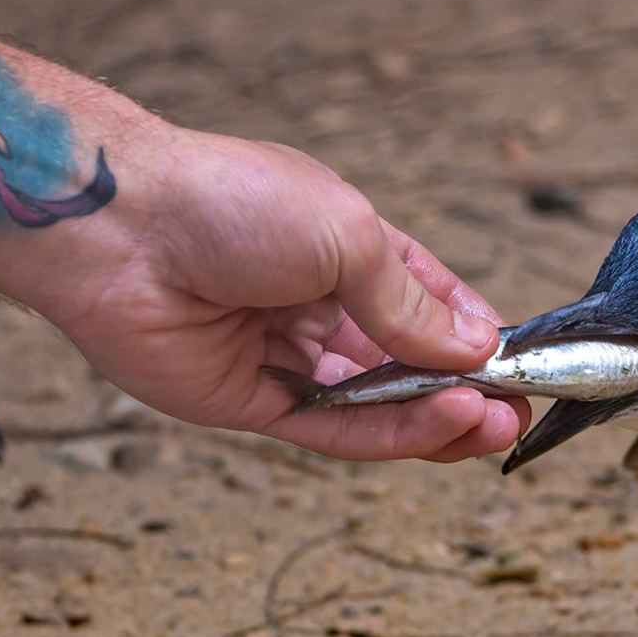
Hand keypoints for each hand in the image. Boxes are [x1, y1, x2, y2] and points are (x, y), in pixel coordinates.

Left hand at [17, 125, 528, 460]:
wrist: (115, 227)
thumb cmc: (230, 202)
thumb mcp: (349, 236)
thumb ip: (411, 303)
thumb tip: (475, 349)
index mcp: (349, 251)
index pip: (431, 306)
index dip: (476, 339)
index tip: (521, 366)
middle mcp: (320, 308)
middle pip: (409, 366)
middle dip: (466, 390)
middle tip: (514, 414)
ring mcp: (287, 359)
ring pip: (378, 407)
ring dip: (439, 419)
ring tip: (491, 425)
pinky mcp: (252, 404)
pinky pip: (333, 432)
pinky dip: (391, 434)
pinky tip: (441, 423)